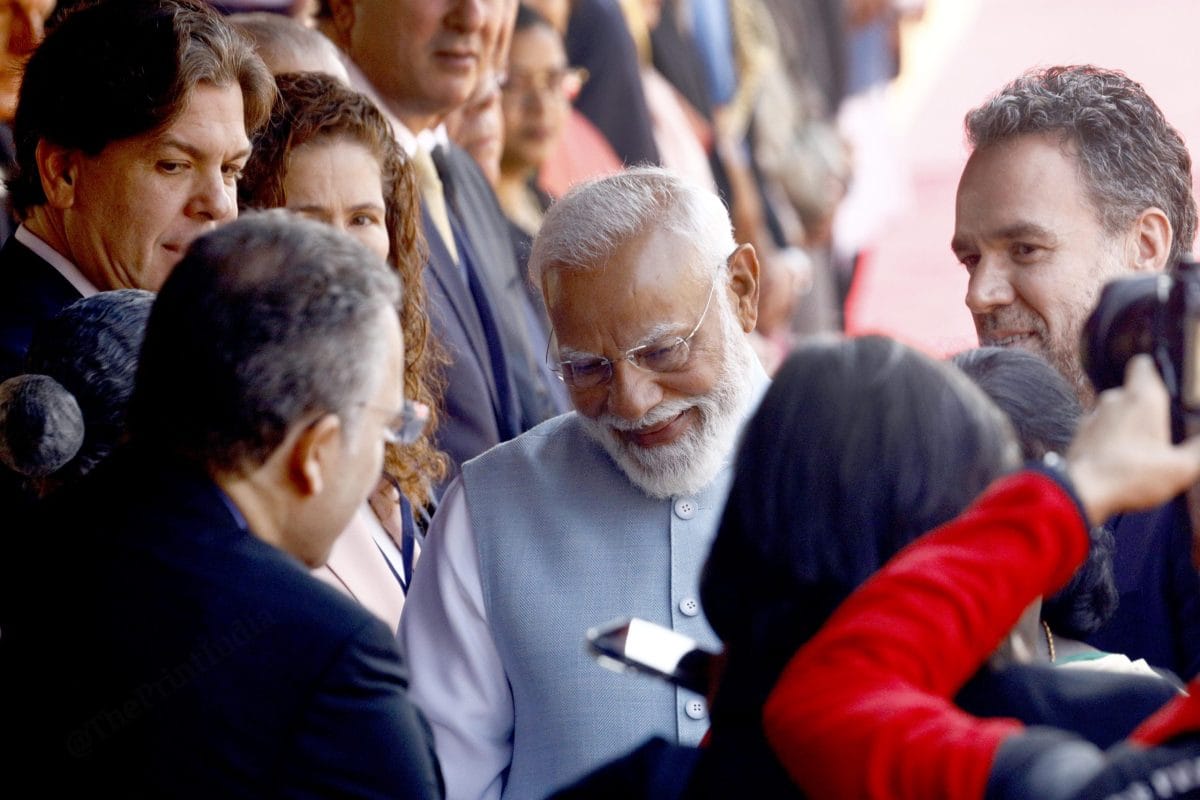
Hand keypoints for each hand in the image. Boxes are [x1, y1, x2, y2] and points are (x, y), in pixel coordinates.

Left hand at [1066, 355, 1199, 524]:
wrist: (1082, 492)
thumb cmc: (1131, 475)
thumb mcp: (1181, 468)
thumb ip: (1198, 451)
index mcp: (1142, 398)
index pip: (1143, 364)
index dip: (1154, 368)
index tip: (1166, 382)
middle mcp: (1114, 400)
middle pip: (1132, 391)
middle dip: (1146, 406)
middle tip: (1162, 429)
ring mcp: (1093, 416)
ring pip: (1115, 411)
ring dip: (1127, 424)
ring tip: (1142, 449)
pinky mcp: (1080, 434)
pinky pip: (1101, 430)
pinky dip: (1110, 438)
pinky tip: (1121, 458)